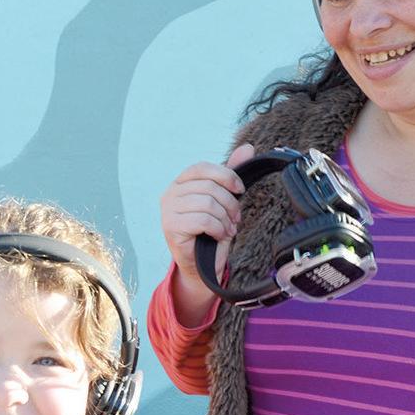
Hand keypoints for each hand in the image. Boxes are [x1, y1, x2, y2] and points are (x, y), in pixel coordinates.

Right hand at [159, 144, 253, 320]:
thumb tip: (247, 147)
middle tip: (235, 218)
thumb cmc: (211, 232)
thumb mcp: (223, 200)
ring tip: (226, 229)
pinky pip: (203, 220)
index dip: (225, 176)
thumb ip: (230, 174)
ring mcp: (167, 211)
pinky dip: (217, 228)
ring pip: (207, 203)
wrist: (203, 266)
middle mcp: (169, 194)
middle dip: (229, 203)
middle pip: (208, 187)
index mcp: (180, 183)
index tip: (240, 190)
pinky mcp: (171, 228)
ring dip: (224, 218)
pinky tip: (218, 235)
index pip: (202, 168)